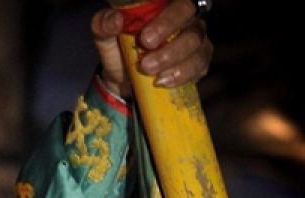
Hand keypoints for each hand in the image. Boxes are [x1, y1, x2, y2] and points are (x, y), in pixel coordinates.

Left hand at [91, 0, 211, 98]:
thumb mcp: (105, 37)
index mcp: (165, 6)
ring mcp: (195, 40)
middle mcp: (185, 19)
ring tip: (153, 76)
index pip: (179, 3)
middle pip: (192, 22)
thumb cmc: (119, 50)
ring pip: (197, 46)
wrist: (124, 81)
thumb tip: (116, 20)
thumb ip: (104, 24)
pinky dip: (182, 76)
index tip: (145, 39)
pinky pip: (200, 66)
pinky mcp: (198, 63)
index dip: (167, 19)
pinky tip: (163, 82)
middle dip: (170, 44)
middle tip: (146, 63)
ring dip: (174, 62)